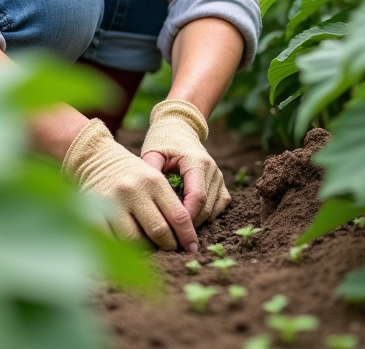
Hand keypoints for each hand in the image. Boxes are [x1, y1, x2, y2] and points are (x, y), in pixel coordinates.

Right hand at [62, 118, 199, 252]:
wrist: (97, 158)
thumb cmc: (132, 174)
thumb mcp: (154, 179)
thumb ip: (169, 203)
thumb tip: (184, 237)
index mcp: (154, 181)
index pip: (178, 215)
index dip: (187, 236)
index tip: (192, 248)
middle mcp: (134, 190)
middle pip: (159, 230)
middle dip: (169, 246)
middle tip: (172, 251)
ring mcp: (113, 201)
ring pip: (135, 240)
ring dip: (146, 250)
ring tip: (151, 250)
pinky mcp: (93, 211)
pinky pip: (111, 240)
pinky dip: (121, 250)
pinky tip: (128, 251)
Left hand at [140, 99, 230, 227]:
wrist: (179, 128)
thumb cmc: (162, 141)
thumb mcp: (152, 152)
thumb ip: (150, 171)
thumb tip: (144, 195)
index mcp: (196, 162)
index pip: (197, 196)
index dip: (186, 216)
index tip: (170, 228)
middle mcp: (212, 169)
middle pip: (206, 207)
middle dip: (190, 224)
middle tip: (171, 235)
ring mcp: (218, 176)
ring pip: (214, 209)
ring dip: (198, 221)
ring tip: (178, 229)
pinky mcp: (220, 181)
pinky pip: (220, 204)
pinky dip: (208, 215)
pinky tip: (192, 219)